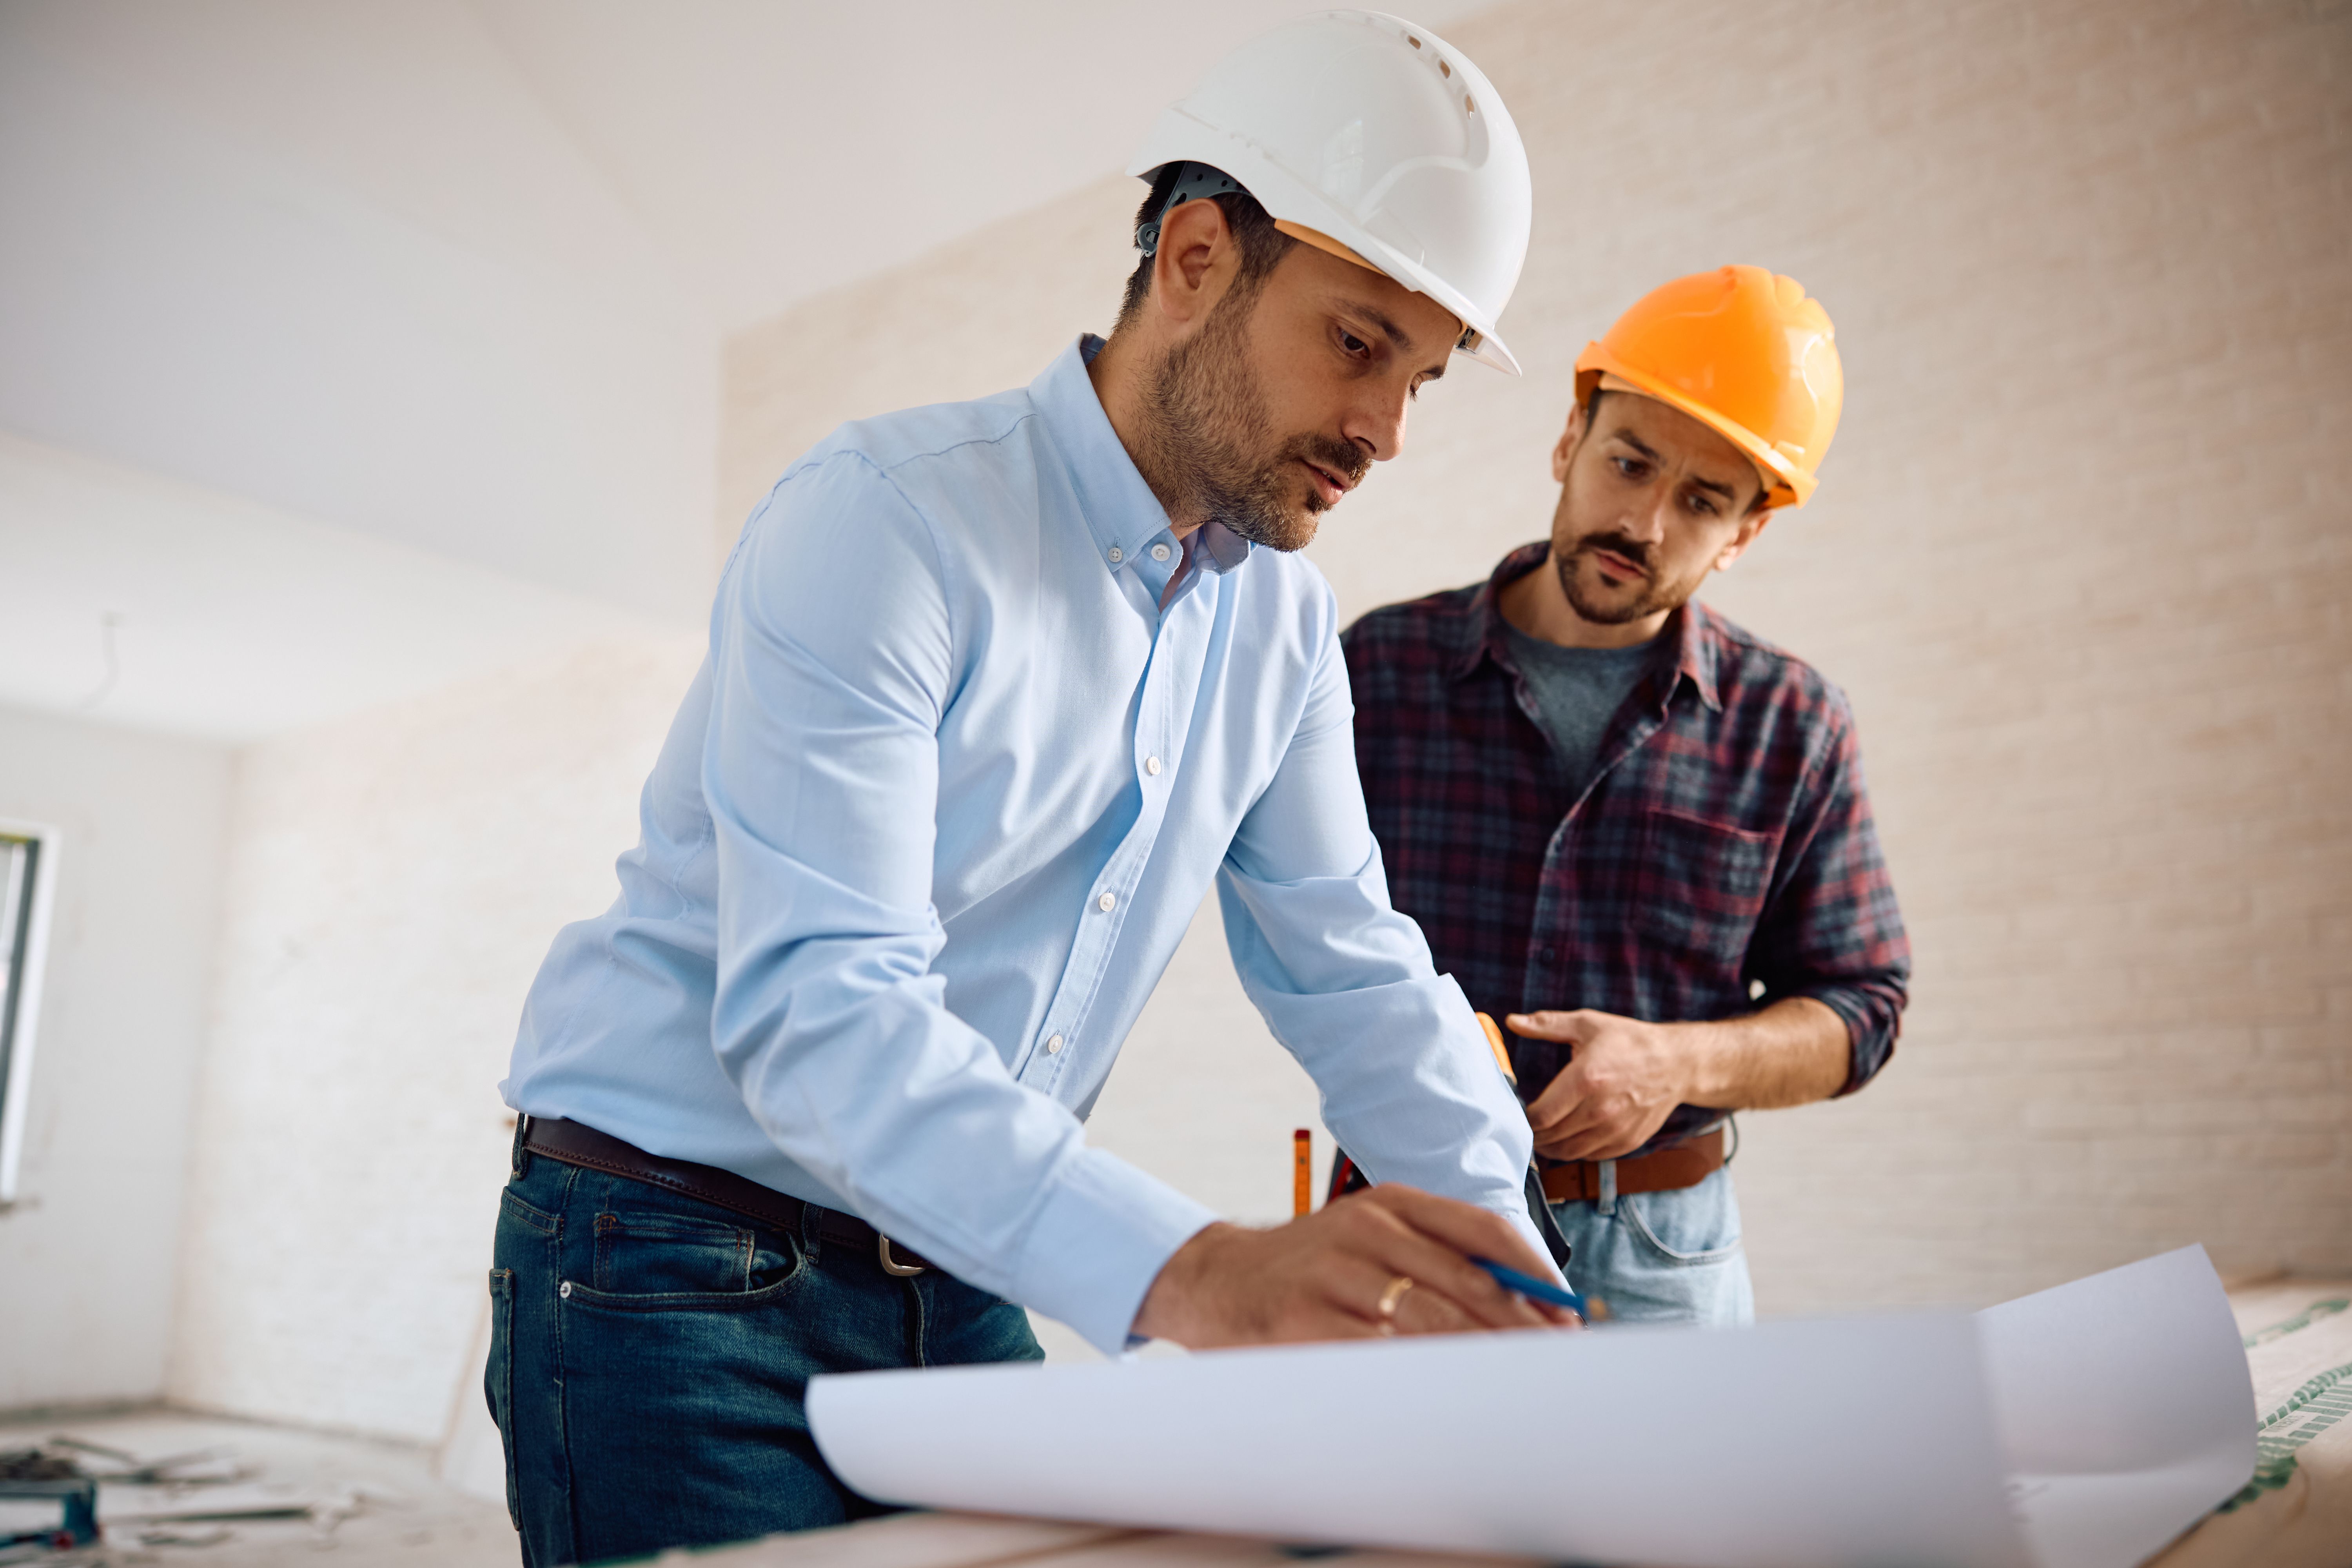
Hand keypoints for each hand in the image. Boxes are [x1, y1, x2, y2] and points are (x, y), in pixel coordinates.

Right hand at [1130, 1185, 1580, 1347]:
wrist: (1218, 1281)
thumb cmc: (1315, 1268)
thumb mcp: (1374, 1239)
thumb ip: (1439, 1258)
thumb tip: (1528, 1304)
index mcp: (1391, 1203)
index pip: (1483, 1230)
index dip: (1535, 1276)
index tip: (1566, 1315)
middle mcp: (1364, 1227)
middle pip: (1467, 1280)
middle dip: (1520, 1327)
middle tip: (1554, 1361)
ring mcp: (1332, 1271)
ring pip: (1429, 1318)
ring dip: (1480, 1354)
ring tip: (1512, 1381)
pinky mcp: (1303, 1319)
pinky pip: (1379, 1353)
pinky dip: (1419, 1374)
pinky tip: (1445, 1391)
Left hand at [1510, 1008, 1689, 1160]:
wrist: (1677, 1063)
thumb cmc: (1629, 1041)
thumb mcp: (1587, 1024)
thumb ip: (1547, 1025)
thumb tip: (1512, 1021)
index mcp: (1586, 1079)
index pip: (1541, 1115)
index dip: (1524, 1118)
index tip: (1519, 1111)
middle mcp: (1601, 1109)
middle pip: (1552, 1137)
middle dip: (1534, 1135)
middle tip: (1526, 1127)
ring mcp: (1616, 1129)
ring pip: (1570, 1152)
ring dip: (1551, 1148)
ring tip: (1543, 1137)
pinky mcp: (1628, 1141)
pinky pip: (1592, 1155)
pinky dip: (1576, 1151)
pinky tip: (1569, 1138)